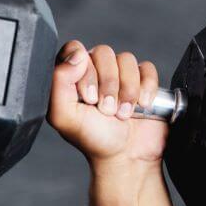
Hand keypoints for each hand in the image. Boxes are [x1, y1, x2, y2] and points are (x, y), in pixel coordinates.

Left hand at [47, 42, 167, 166]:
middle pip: (102, 52)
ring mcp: (119, 74)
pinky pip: (147, 68)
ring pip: (126, 59)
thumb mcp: (64, 116)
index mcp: (70, 77)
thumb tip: (76, 56)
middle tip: (105, 109)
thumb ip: (59, 83)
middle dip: (107, 84)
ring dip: (126, 89)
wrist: (126, 156)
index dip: (82, 68)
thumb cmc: (93, 138)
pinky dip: (146, 87)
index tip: (87, 95)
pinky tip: (141, 105)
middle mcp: (94, 71)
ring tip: (122, 113)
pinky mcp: (142, 79)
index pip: (73, 50)